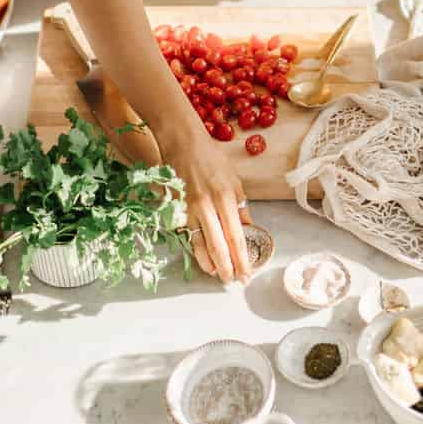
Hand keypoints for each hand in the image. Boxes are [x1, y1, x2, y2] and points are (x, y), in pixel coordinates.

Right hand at [160, 124, 251, 282]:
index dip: (242, 259)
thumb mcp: (234, 180)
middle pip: (219, 247)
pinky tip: (201, 258)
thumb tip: (248, 230)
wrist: (181, 142)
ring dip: (210, 264)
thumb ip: (241, 207)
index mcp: (226, 198)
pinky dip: (194, 250)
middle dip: (227, 268)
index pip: (237, 237)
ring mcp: (188, 209)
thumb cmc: (210, 158)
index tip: (247, 274)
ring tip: (218, 274)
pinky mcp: (174, 209)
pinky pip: (186, 235)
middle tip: (233, 280)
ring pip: (199, 246)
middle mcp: (207, 206)